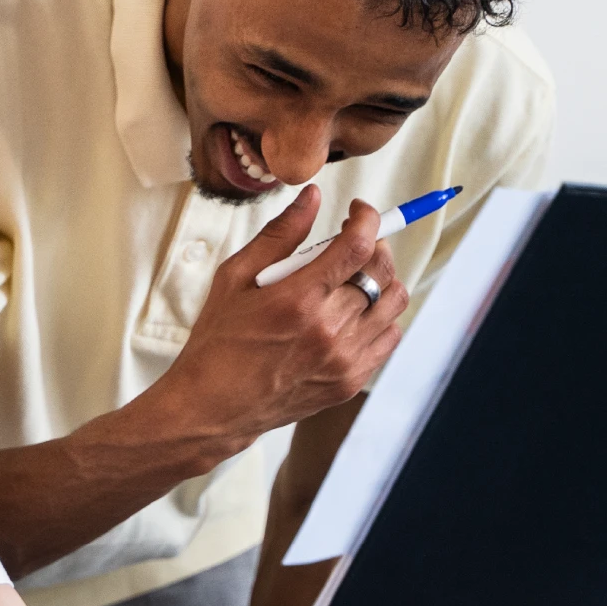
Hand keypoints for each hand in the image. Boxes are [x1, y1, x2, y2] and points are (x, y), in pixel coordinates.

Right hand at [147, 188, 409, 458]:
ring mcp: (343, 359)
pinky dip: (382, 317)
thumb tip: (311, 197)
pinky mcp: (349, 381)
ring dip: (382, 280)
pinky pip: (389, 338)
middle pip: (380, 272)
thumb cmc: (218, 342)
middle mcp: (328, 331)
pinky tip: (356, 311)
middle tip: (353, 243)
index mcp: (297, 300)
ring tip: (357, 277)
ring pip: (393, 303)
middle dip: (373, 245)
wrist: (213, 407)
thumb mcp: (234, 279)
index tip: (359, 211)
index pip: (357, 246)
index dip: (366, 219)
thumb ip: (279, 235)